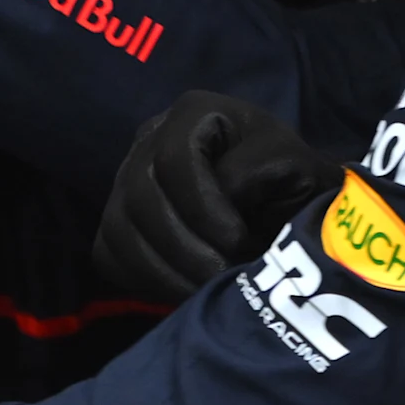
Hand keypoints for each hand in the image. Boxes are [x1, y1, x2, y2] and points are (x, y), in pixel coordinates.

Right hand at [94, 92, 338, 301]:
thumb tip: (225, 196)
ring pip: (118, 228)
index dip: (203, 207)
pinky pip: (109, 254)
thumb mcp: (295, 165)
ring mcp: (125, 179)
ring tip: (206, 291)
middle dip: (184, 246)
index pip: (174, 158)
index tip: (239, 242)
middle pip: (140, 195)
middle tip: (222, 276)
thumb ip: (264, 167)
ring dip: (164, 271)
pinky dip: (143, 280)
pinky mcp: (116, 221)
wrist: (278, 207)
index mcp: (194, 113)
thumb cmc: (289, 182)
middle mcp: (149, 138)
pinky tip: (184, 290)